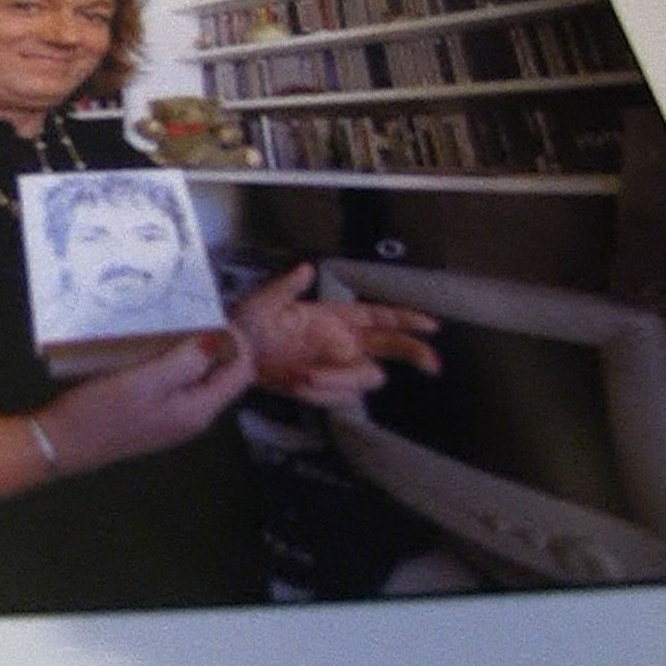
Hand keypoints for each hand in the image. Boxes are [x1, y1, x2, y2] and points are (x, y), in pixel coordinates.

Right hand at [35, 329, 253, 474]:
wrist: (59, 444)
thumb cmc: (102, 413)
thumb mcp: (145, 381)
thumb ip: (186, 362)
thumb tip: (217, 340)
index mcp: (198, 410)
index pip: (242, 372)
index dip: (237, 341)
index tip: (215, 314)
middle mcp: (192, 415)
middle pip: (222, 373)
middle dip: (215, 341)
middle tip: (194, 312)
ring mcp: (171, 415)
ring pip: (197, 375)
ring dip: (190, 348)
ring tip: (173, 322)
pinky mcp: (151, 412)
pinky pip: (174, 380)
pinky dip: (170, 359)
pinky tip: (151, 343)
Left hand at [231, 263, 440, 406]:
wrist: (233, 357)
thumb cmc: (250, 324)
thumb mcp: (265, 302)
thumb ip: (287, 287)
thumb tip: (306, 269)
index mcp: (335, 317)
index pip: (380, 317)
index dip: (407, 320)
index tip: (431, 326)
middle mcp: (342, 343)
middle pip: (389, 348)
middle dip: (413, 353)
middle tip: (432, 365)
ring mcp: (336, 367)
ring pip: (362, 377)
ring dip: (338, 379)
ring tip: (304, 375)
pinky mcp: (324, 388)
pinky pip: (337, 396)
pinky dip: (321, 392)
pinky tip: (298, 383)